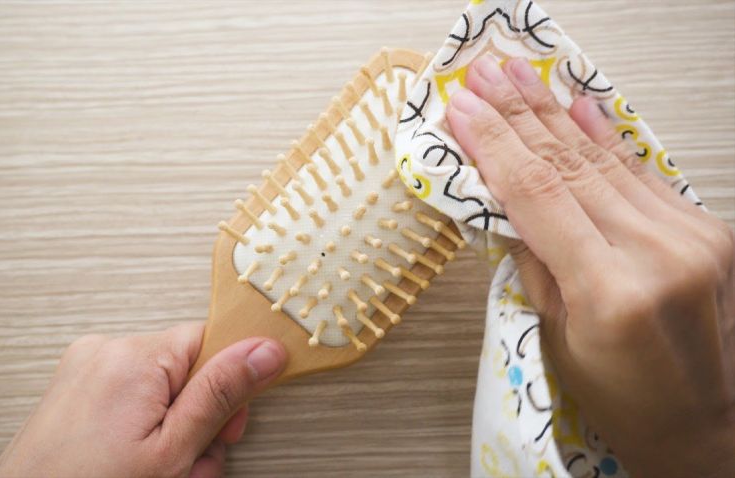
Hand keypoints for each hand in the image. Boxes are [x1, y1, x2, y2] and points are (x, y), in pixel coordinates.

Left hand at [0, 323, 287, 477]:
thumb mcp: (172, 449)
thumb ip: (220, 394)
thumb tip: (262, 351)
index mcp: (132, 357)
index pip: (210, 339)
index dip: (231, 383)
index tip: (231, 420)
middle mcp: (104, 351)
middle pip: (187, 367)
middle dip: (202, 416)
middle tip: (195, 460)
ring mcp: (84, 369)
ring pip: (161, 387)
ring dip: (175, 428)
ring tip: (165, 469)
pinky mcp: (74, 389)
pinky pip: (130, 394)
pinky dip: (145, 425)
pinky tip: (142, 460)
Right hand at [446, 56, 734, 475]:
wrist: (710, 428)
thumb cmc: (622, 402)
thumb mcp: (556, 341)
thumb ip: (535, 264)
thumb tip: (506, 202)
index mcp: (611, 291)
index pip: (538, 196)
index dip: (494, 146)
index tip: (460, 108)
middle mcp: (659, 253)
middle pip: (570, 167)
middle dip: (518, 115)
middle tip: (483, 74)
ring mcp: (694, 237)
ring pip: (605, 162)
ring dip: (555, 116)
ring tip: (518, 78)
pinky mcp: (711, 230)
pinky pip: (645, 173)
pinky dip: (607, 139)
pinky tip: (578, 107)